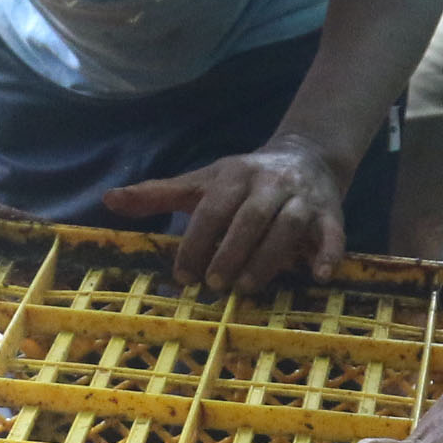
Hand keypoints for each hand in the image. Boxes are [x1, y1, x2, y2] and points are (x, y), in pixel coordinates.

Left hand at [106, 136, 351, 290]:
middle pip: (249, 218)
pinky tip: (319, 276)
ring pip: (287, 226)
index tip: (184, 276)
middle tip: (214, 285)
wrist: (306, 155)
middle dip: (230, 253)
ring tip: (248, 287)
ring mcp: (302, 197)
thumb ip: (158, 194)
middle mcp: (269, 182)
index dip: (196, 243)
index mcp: (234, 175)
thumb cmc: (244, 180)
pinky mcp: (331, 212)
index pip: (212, 210)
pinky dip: (330, 253)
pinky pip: (334, 233)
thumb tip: (109, 200)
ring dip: (268, 258)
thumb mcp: (201, 183)